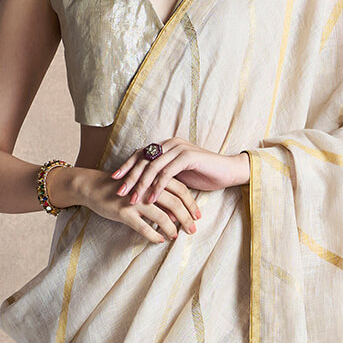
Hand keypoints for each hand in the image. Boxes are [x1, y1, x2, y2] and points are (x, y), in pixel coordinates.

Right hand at [74, 164, 202, 245]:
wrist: (93, 187)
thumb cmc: (122, 187)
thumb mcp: (142, 185)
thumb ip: (160, 194)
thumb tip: (178, 212)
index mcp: (153, 178)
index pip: (180, 189)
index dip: (191, 203)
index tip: (198, 216)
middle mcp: (146, 187)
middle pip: (174, 202)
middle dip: (187, 218)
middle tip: (194, 230)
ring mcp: (134, 200)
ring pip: (161, 216)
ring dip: (172, 228)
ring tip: (177, 236)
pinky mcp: (123, 212)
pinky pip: (143, 227)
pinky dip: (154, 235)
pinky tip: (160, 240)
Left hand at [109, 139, 248, 209]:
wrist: (228, 172)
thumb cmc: (204, 174)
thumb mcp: (178, 175)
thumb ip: (162, 175)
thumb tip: (143, 186)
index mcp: (166, 145)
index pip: (140, 154)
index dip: (126, 166)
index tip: (114, 180)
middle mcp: (170, 143)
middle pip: (143, 159)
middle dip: (129, 177)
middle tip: (119, 191)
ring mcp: (179, 148)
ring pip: (153, 167)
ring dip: (141, 184)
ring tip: (133, 199)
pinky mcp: (187, 157)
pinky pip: (167, 173)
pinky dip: (157, 187)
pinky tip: (151, 199)